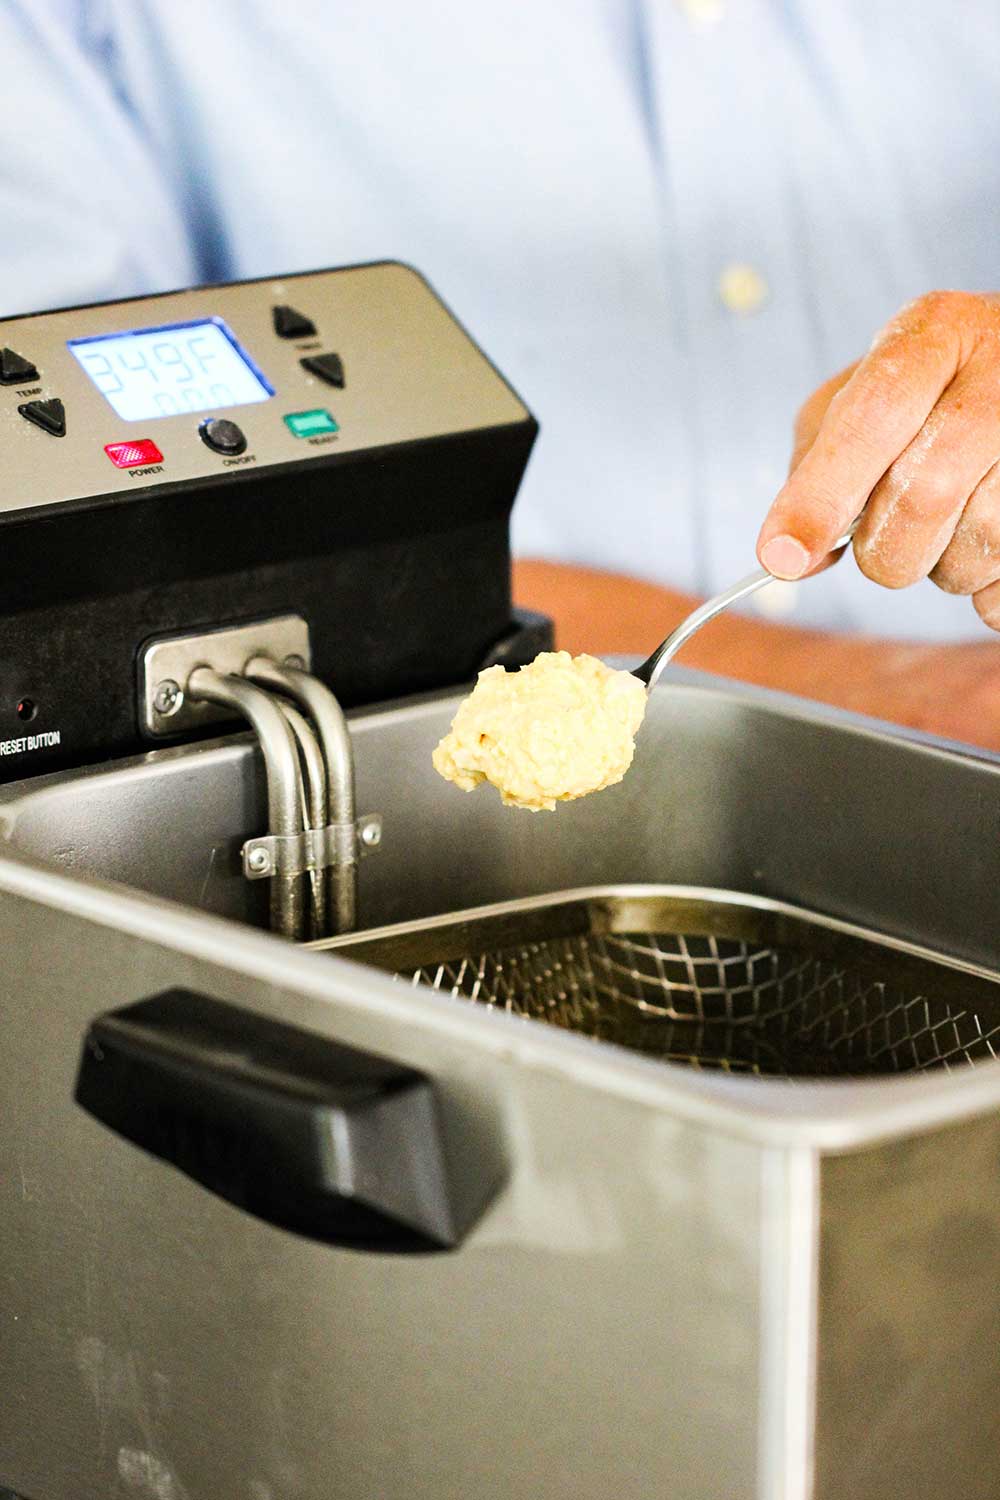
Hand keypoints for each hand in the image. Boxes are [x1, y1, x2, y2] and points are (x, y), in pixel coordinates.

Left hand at [756, 291, 999, 630]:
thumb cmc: (932, 395)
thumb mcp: (864, 393)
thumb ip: (814, 467)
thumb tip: (790, 556)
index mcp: (937, 331)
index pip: (873, 416)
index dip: (821, 494)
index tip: (780, 556)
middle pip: (924, 493)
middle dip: (884, 547)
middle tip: (884, 541)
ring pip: (978, 543)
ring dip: (944, 567)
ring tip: (952, 523)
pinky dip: (986, 590)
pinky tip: (986, 548)